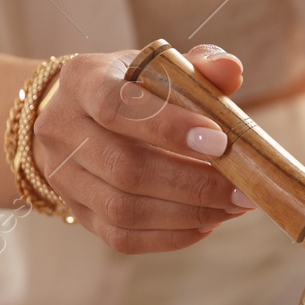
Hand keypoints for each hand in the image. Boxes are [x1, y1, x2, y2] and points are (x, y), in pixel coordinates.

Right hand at [32, 44, 256, 253]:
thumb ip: (199, 67)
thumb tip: (231, 70)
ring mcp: (63, 176)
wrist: (81, 116)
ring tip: (231, 206)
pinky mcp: (78, 213)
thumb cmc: (134, 88)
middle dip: (192, 183)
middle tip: (243, 190)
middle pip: (124, 168)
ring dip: (187, 214)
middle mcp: (61, 129)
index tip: (220, 143)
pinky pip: (123, 238)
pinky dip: (171, 236)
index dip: (168, 128)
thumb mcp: (161, 66)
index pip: (116, 107)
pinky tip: (207, 223)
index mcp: (82, 80)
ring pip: (123, 210)